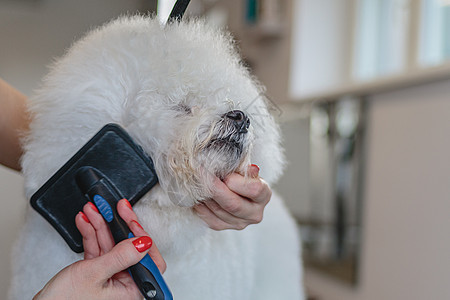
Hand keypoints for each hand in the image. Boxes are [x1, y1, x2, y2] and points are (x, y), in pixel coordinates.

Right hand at [34, 199, 165, 299]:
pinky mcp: (97, 271)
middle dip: (118, 225)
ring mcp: (111, 276)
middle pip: (129, 247)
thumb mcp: (95, 274)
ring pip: (111, 244)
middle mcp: (125, 284)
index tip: (130, 221)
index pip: (149, 260)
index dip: (142, 238)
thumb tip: (144, 242)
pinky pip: (99, 248)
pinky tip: (85, 221)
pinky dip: (91, 234)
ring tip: (94, 209)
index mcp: (132, 290)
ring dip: (101, 225)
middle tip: (116, 207)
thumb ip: (120, 256)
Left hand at [194, 164, 271, 229]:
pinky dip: (201, 207)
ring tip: (197, 181)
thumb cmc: (240, 174)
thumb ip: (246, 168)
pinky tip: (197, 195)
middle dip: (215, 188)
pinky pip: (210, 219)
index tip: (221, 169)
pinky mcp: (224, 227)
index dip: (236, 180)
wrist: (234, 188)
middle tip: (201, 173)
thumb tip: (251, 169)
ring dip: (205, 195)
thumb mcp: (245, 167)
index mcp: (264, 195)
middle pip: (234, 205)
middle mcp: (255, 213)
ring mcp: (240, 223)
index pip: (254, 190)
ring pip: (219, 211)